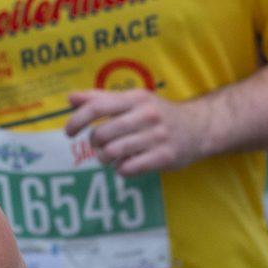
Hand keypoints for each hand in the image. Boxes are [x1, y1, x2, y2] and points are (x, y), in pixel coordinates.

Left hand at [64, 88, 210, 175]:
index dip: (77, 120)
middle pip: (102, 134)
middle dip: (94, 144)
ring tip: (109, 157)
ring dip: (105, 158)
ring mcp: (157, 137)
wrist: (199, 128)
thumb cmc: (157, 114)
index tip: (68, 132)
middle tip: (99, 146)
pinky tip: (126, 164)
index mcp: (136, 98)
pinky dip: (120, 169)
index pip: (97, 107)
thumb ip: (101, 98)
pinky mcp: (165, 157)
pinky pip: (128, 168)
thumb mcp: (133, 100)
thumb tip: (70, 98)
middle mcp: (147, 115)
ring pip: (112, 153)